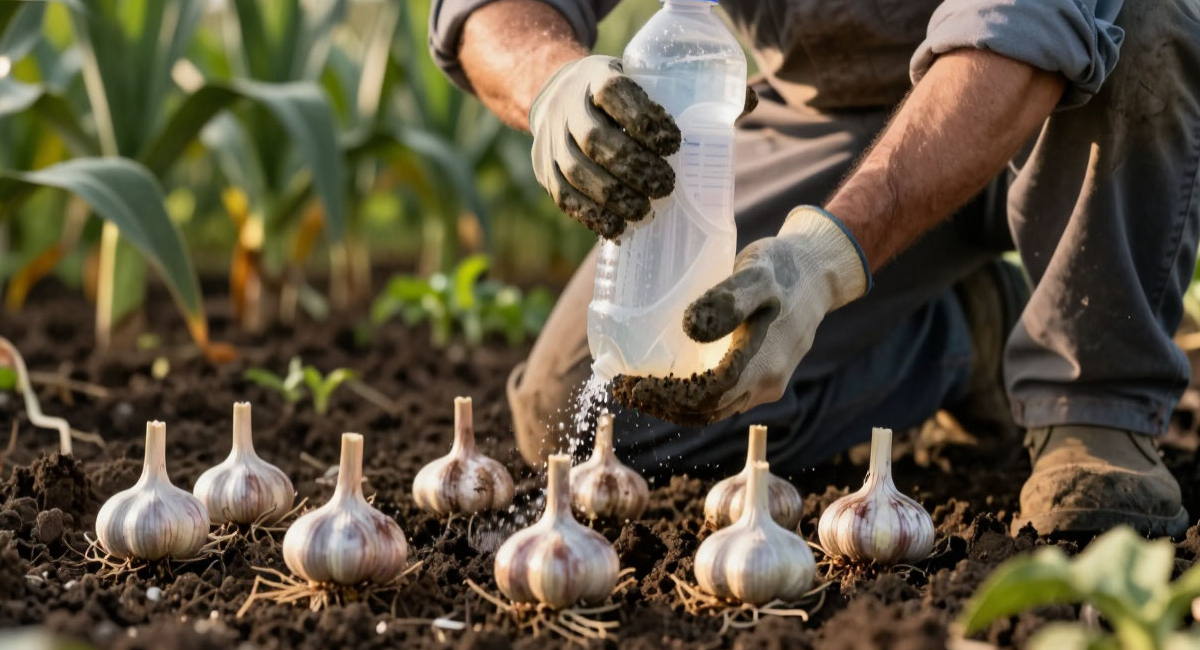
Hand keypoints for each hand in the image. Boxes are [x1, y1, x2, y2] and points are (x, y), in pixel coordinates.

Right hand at [529, 55, 680, 237]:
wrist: (558, 94)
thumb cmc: (617, 94)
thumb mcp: (639, 76)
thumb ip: (683, 93)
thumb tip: (741, 105)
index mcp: (596, 75)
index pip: (614, 92)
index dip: (643, 121)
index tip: (673, 144)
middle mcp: (567, 105)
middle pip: (595, 139)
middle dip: (633, 167)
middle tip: (665, 185)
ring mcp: (551, 138)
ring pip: (577, 172)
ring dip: (612, 197)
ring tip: (643, 211)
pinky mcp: (544, 168)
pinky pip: (563, 195)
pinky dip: (590, 214)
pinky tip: (615, 226)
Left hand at [612, 206, 870, 424]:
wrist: (819, 271)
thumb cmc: (784, 268)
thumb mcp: (756, 275)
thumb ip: (727, 300)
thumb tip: (690, 328)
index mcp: (762, 364)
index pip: (705, 396)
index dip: (666, 397)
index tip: (632, 384)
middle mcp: (766, 383)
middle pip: (705, 410)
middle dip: (662, 405)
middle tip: (625, 389)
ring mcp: (766, 384)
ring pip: (713, 409)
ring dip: (674, 406)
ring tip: (638, 389)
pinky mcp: (762, 377)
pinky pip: (723, 398)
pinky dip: (692, 398)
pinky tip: (668, 383)